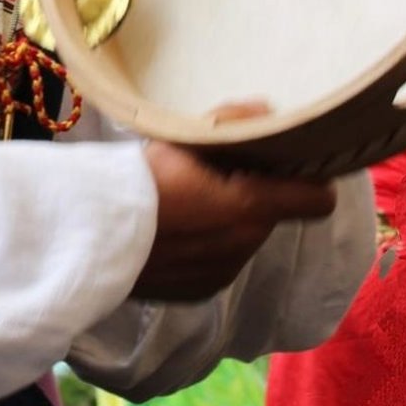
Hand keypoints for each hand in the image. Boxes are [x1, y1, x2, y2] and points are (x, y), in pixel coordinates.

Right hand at [131, 100, 336, 302]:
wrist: (88, 237)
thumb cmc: (136, 181)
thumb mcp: (182, 140)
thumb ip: (232, 122)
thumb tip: (271, 112)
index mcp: (249, 207)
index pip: (317, 199)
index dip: (310, 179)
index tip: (289, 164)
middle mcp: (246, 246)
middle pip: (270, 213)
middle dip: (251, 194)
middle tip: (210, 175)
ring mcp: (224, 274)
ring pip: (242, 239)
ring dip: (225, 221)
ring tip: (182, 204)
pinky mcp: (201, 292)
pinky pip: (218, 262)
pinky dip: (204, 247)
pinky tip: (170, 233)